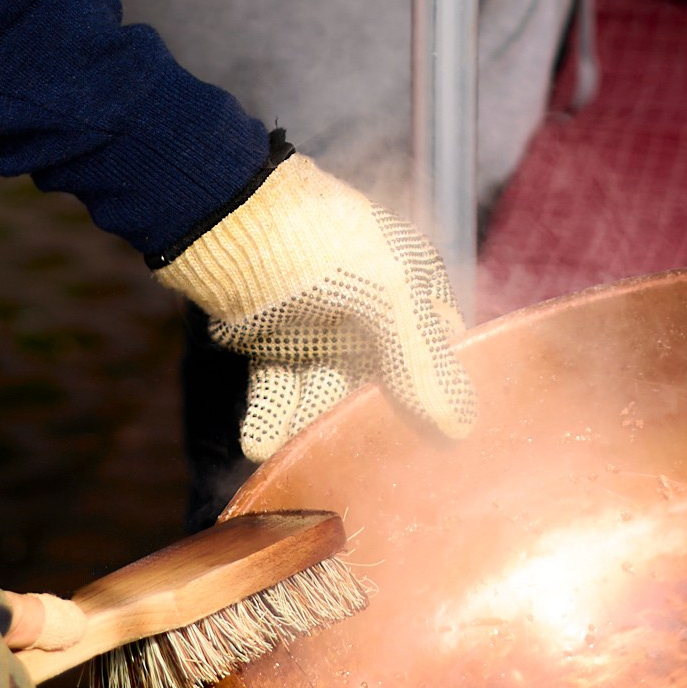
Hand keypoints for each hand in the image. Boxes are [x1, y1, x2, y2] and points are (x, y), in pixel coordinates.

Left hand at [158, 153, 477, 462]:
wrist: (225, 219)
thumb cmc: (321, 241)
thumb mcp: (388, 294)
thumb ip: (421, 362)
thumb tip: (461, 428)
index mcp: (411, 286)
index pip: (439, 355)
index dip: (439, 399)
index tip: (437, 450)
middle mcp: (370, 312)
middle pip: (381, 386)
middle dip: (367, 423)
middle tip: (361, 468)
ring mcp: (321, 329)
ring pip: (326, 395)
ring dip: (310, 425)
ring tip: (295, 450)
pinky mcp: (273, 343)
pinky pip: (280, 391)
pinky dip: (272, 417)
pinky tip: (261, 443)